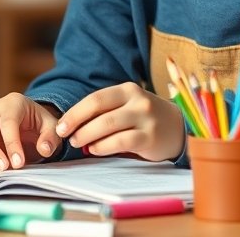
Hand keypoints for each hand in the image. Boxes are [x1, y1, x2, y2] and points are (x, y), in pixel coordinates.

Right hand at [0, 93, 60, 170]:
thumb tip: (44, 149)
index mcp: (13, 103)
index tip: (18, 163)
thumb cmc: (35, 123)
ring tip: (1, 168)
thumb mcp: (49, 126)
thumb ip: (50, 137)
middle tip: (5, 168)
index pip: (8, 122)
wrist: (21, 120)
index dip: (12, 144)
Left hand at [56, 82, 184, 161]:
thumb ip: (104, 113)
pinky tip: (95, 150)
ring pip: (108, 126)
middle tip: (67, 137)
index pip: (95, 99)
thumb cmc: (143, 118)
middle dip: (77, 125)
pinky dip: (103, 147)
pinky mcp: (150, 137)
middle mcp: (138, 100)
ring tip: (79, 144)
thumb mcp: (127, 106)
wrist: (179, 128)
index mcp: (127, 90)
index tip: (61, 126)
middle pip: (99, 110)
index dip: (74, 113)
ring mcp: (146, 118)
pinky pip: (121, 142)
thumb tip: (72, 127)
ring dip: (88, 136)